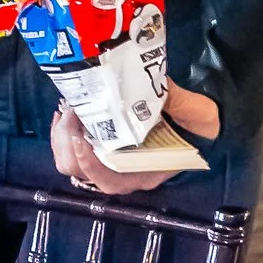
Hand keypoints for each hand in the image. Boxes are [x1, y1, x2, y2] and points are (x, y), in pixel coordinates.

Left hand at [49, 79, 219, 196]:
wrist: (201, 121)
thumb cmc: (198, 122)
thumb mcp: (193, 111)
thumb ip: (172, 100)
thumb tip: (146, 82)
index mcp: (145, 172)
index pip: (108, 181)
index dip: (89, 163)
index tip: (78, 136)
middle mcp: (123, 174)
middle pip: (79, 172)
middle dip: (67, 143)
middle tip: (71, 111)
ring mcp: (109, 163)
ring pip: (70, 162)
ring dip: (61, 137)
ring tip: (67, 109)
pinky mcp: (101, 149)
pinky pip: (71, 151)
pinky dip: (63, 134)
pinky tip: (67, 112)